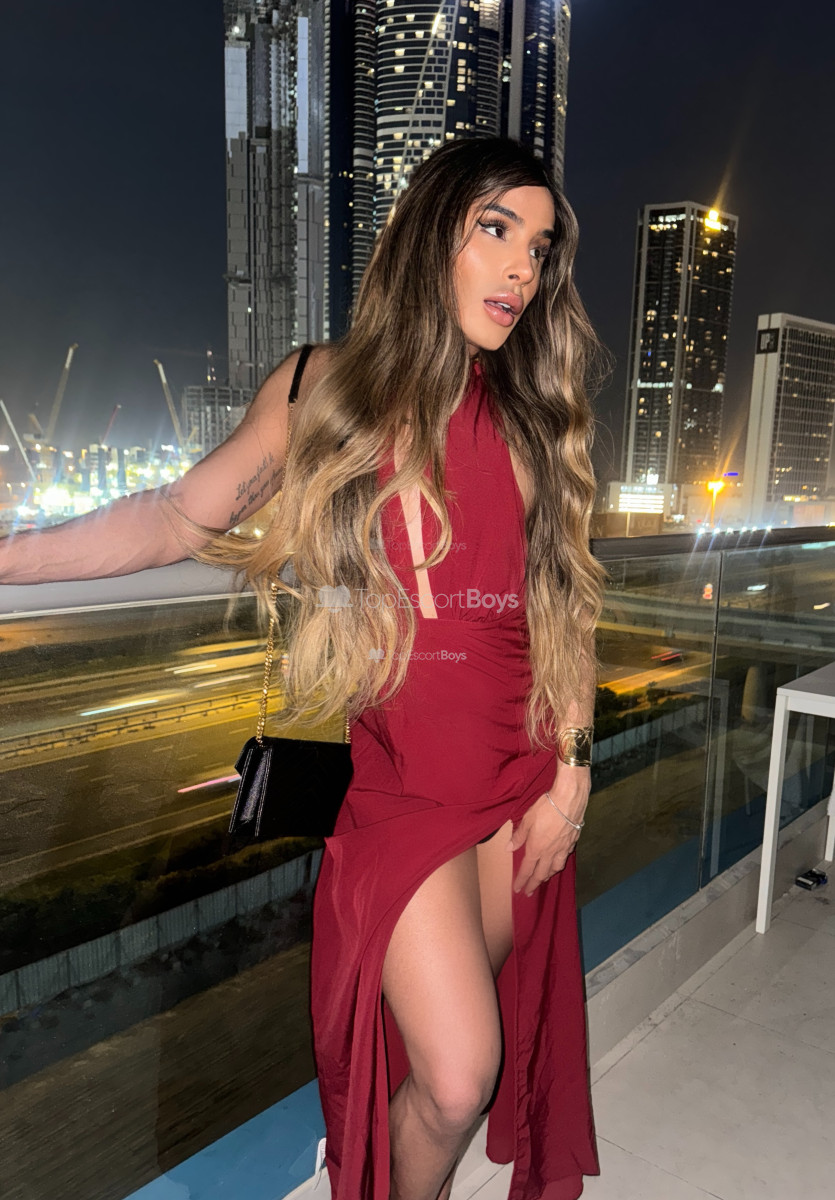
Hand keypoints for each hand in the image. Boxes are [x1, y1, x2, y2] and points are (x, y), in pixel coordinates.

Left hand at [508, 761, 589, 896]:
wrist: (570, 800)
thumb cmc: (546, 807)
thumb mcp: (527, 819)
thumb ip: (519, 836)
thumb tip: (509, 848)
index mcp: (537, 848)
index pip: (527, 870)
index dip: (522, 881)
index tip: (518, 890)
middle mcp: (550, 852)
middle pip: (542, 874)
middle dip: (534, 884)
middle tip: (529, 892)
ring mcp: (563, 849)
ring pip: (555, 868)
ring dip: (548, 875)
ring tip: (544, 878)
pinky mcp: (572, 842)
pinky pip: (564, 858)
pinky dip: (559, 863)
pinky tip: (558, 861)